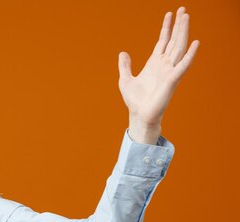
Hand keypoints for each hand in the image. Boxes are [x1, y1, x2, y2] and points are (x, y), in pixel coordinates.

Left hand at [118, 6, 199, 143]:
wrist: (139, 115)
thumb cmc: (135, 100)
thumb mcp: (125, 80)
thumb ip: (125, 66)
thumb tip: (123, 53)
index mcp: (154, 63)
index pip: (163, 41)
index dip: (166, 28)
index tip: (170, 14)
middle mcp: (164, 65)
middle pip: (173, 40)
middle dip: (178, 25)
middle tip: (183, 9)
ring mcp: (169, 71)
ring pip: (179, 47)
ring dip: (183, 32)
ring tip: (186, 18)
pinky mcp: (172, 80)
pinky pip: (183, 65)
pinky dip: (190, 54)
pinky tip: (195, 43)